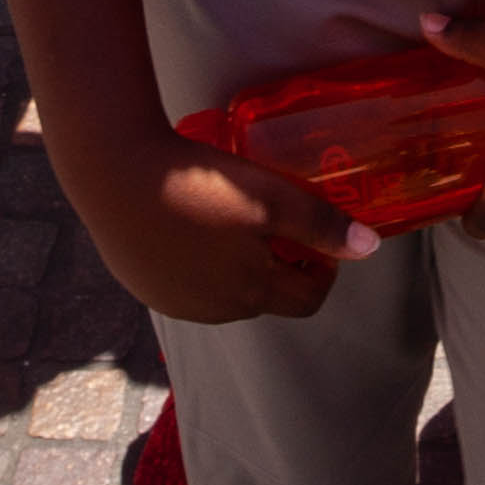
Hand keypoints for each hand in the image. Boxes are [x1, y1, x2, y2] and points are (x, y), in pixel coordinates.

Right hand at [72, 130, 377, 322]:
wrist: (115, 174)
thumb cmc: (200, 184)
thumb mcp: (270, 197)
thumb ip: (320, 224)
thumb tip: (369, 247)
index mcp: (251, 293)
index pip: (306, 302)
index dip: (323, 273)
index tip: (320, 242)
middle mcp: (213, 311)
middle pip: (264, 298)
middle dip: (279, 268)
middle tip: (276, 223)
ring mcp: (172, 303)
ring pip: (222, 293)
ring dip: (236, 268)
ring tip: (231, 222)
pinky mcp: (141, 287)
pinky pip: (184, 284)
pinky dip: (196, 264)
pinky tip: (188, 226)